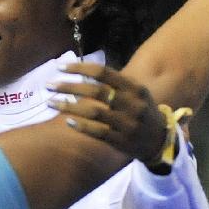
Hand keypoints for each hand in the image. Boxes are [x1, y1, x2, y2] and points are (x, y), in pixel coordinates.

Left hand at [48, 62, 165, 162]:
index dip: (80, 68)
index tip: (60, 67)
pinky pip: (98, 132)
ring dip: (68, 107)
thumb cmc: (141, 111)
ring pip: (93, 113)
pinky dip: (81, 126)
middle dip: (68, 86)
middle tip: (49, 85)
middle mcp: (132, 105)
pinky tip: (67, 121)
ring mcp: (127, 124)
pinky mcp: (121, 141)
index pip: (103, 73)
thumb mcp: (135, 93)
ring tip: (50, 102)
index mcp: (134, 88)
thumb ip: (113, 83)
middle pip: (95, 91)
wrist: (160, 140)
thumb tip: (81, 72)